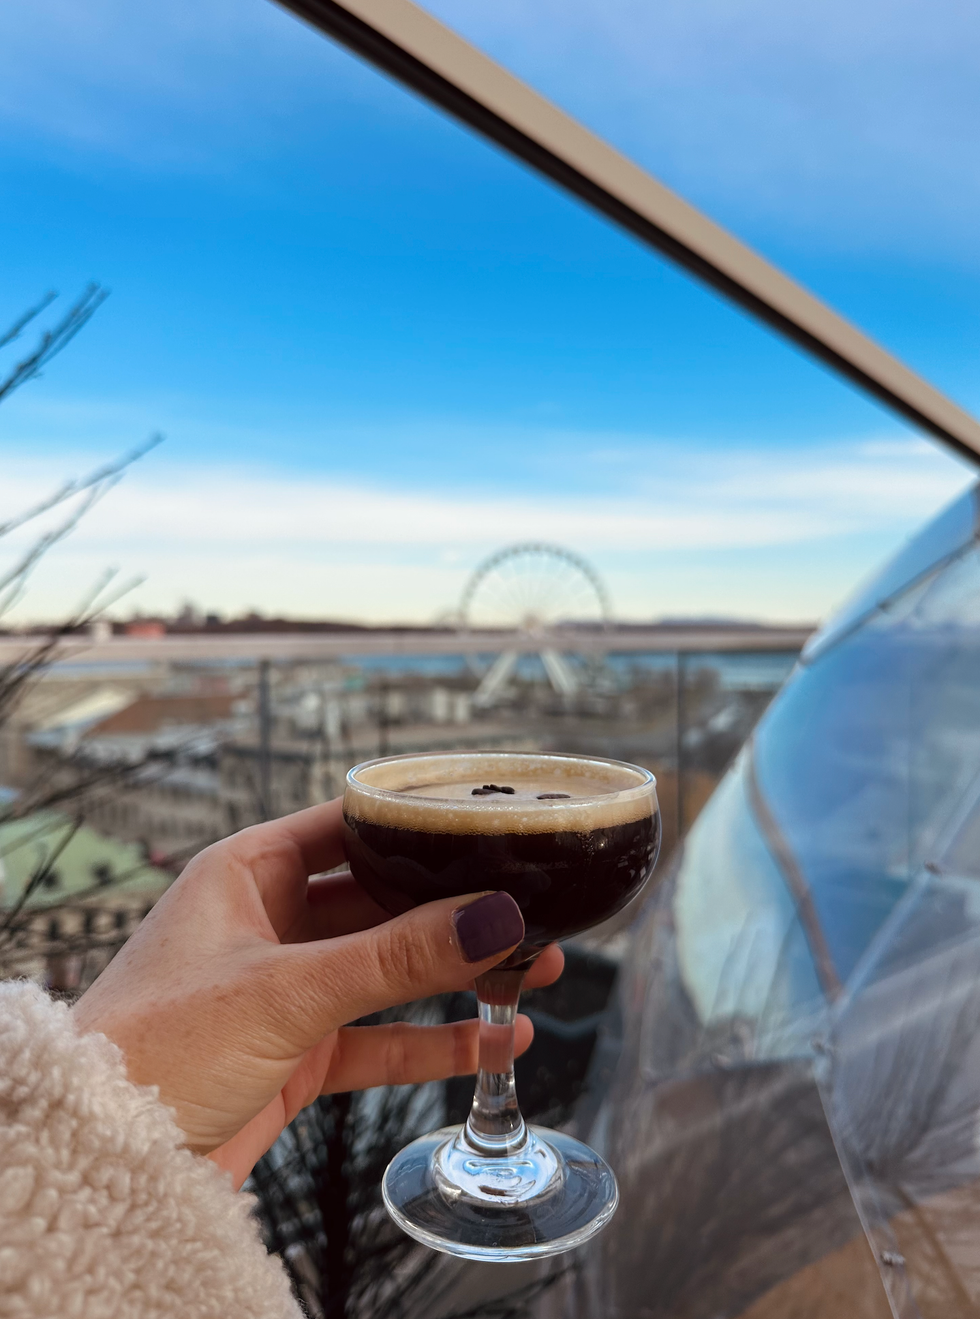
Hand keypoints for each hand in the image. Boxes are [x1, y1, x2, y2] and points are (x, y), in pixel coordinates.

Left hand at [72, 799, 562, 1187]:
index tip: (486, 822)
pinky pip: (379, 1037)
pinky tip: (493, 1040)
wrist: (99, 1165)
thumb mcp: (286, 990)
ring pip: (387, 969)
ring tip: (535, 967)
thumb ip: (396, 956)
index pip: (346, 824)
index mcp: (246, 872)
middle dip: (453, 907)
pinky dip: (433, 1040)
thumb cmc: (154, 1049)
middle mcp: (268, 921)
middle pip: (380, 899)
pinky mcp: (295, 1054)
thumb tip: (495, 916)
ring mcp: (285, 989)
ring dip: (455, 973)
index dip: (414, 823)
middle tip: (527, 907)